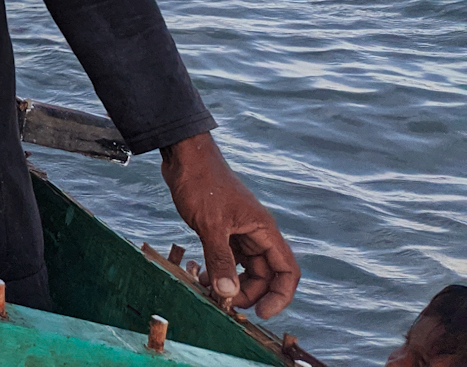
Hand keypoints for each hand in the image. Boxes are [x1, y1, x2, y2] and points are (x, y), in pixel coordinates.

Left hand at [161, 133, 299, 316]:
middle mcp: (256, 232)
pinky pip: (228, 257)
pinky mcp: (221, 228)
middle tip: (225, 304)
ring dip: (232, 282)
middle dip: (249, 293)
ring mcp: (239, 231)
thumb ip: (220, 260)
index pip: (287, 270)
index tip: (261, 313)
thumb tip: (228, 293)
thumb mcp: (210, 225)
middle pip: (265, 274)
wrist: (184, 157)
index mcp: (264, 230)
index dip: (280, 295)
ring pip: (245, 267)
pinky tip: (203, 277)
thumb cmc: (201, 183)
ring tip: (211, 292)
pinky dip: (219, 270)